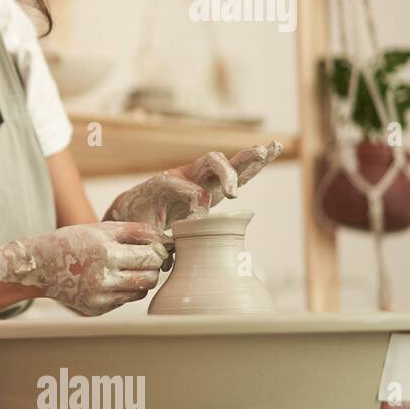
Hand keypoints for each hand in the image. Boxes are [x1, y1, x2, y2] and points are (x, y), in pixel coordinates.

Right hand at [0, 222, 169, 316]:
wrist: (39, 266)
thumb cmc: (72, 241)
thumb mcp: (101, 228)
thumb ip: (135, 231)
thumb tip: (165, 239)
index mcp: (106, 252)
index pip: (151, 257)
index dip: (159, 252)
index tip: (156, 249)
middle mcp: (103, 277)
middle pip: (150, 277)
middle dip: (153, 267)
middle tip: (144, 259)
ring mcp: (99, 296)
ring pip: (140, 291)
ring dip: (141, 279)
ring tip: (128, 268)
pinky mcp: (96, 309)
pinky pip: (125, 300)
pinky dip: (124, 289)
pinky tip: (111, 279)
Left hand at [103, 140, 284, 230]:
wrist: (135, 203)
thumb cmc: (139, 216)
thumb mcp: (142, 228)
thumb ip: (155, 239)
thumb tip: (167, 259)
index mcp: (165, 182)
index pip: (192, 191)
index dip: (197, 207)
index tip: (195, 223)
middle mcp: (186, 174)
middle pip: (210, 163)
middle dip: (225, 175)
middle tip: (233, 193)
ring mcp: (202, 177)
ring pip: (227, 163)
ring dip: (248, 158)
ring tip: (267, 150)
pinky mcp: (215, 184)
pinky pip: (238, 171)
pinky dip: (256, 162)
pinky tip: (274, 149)